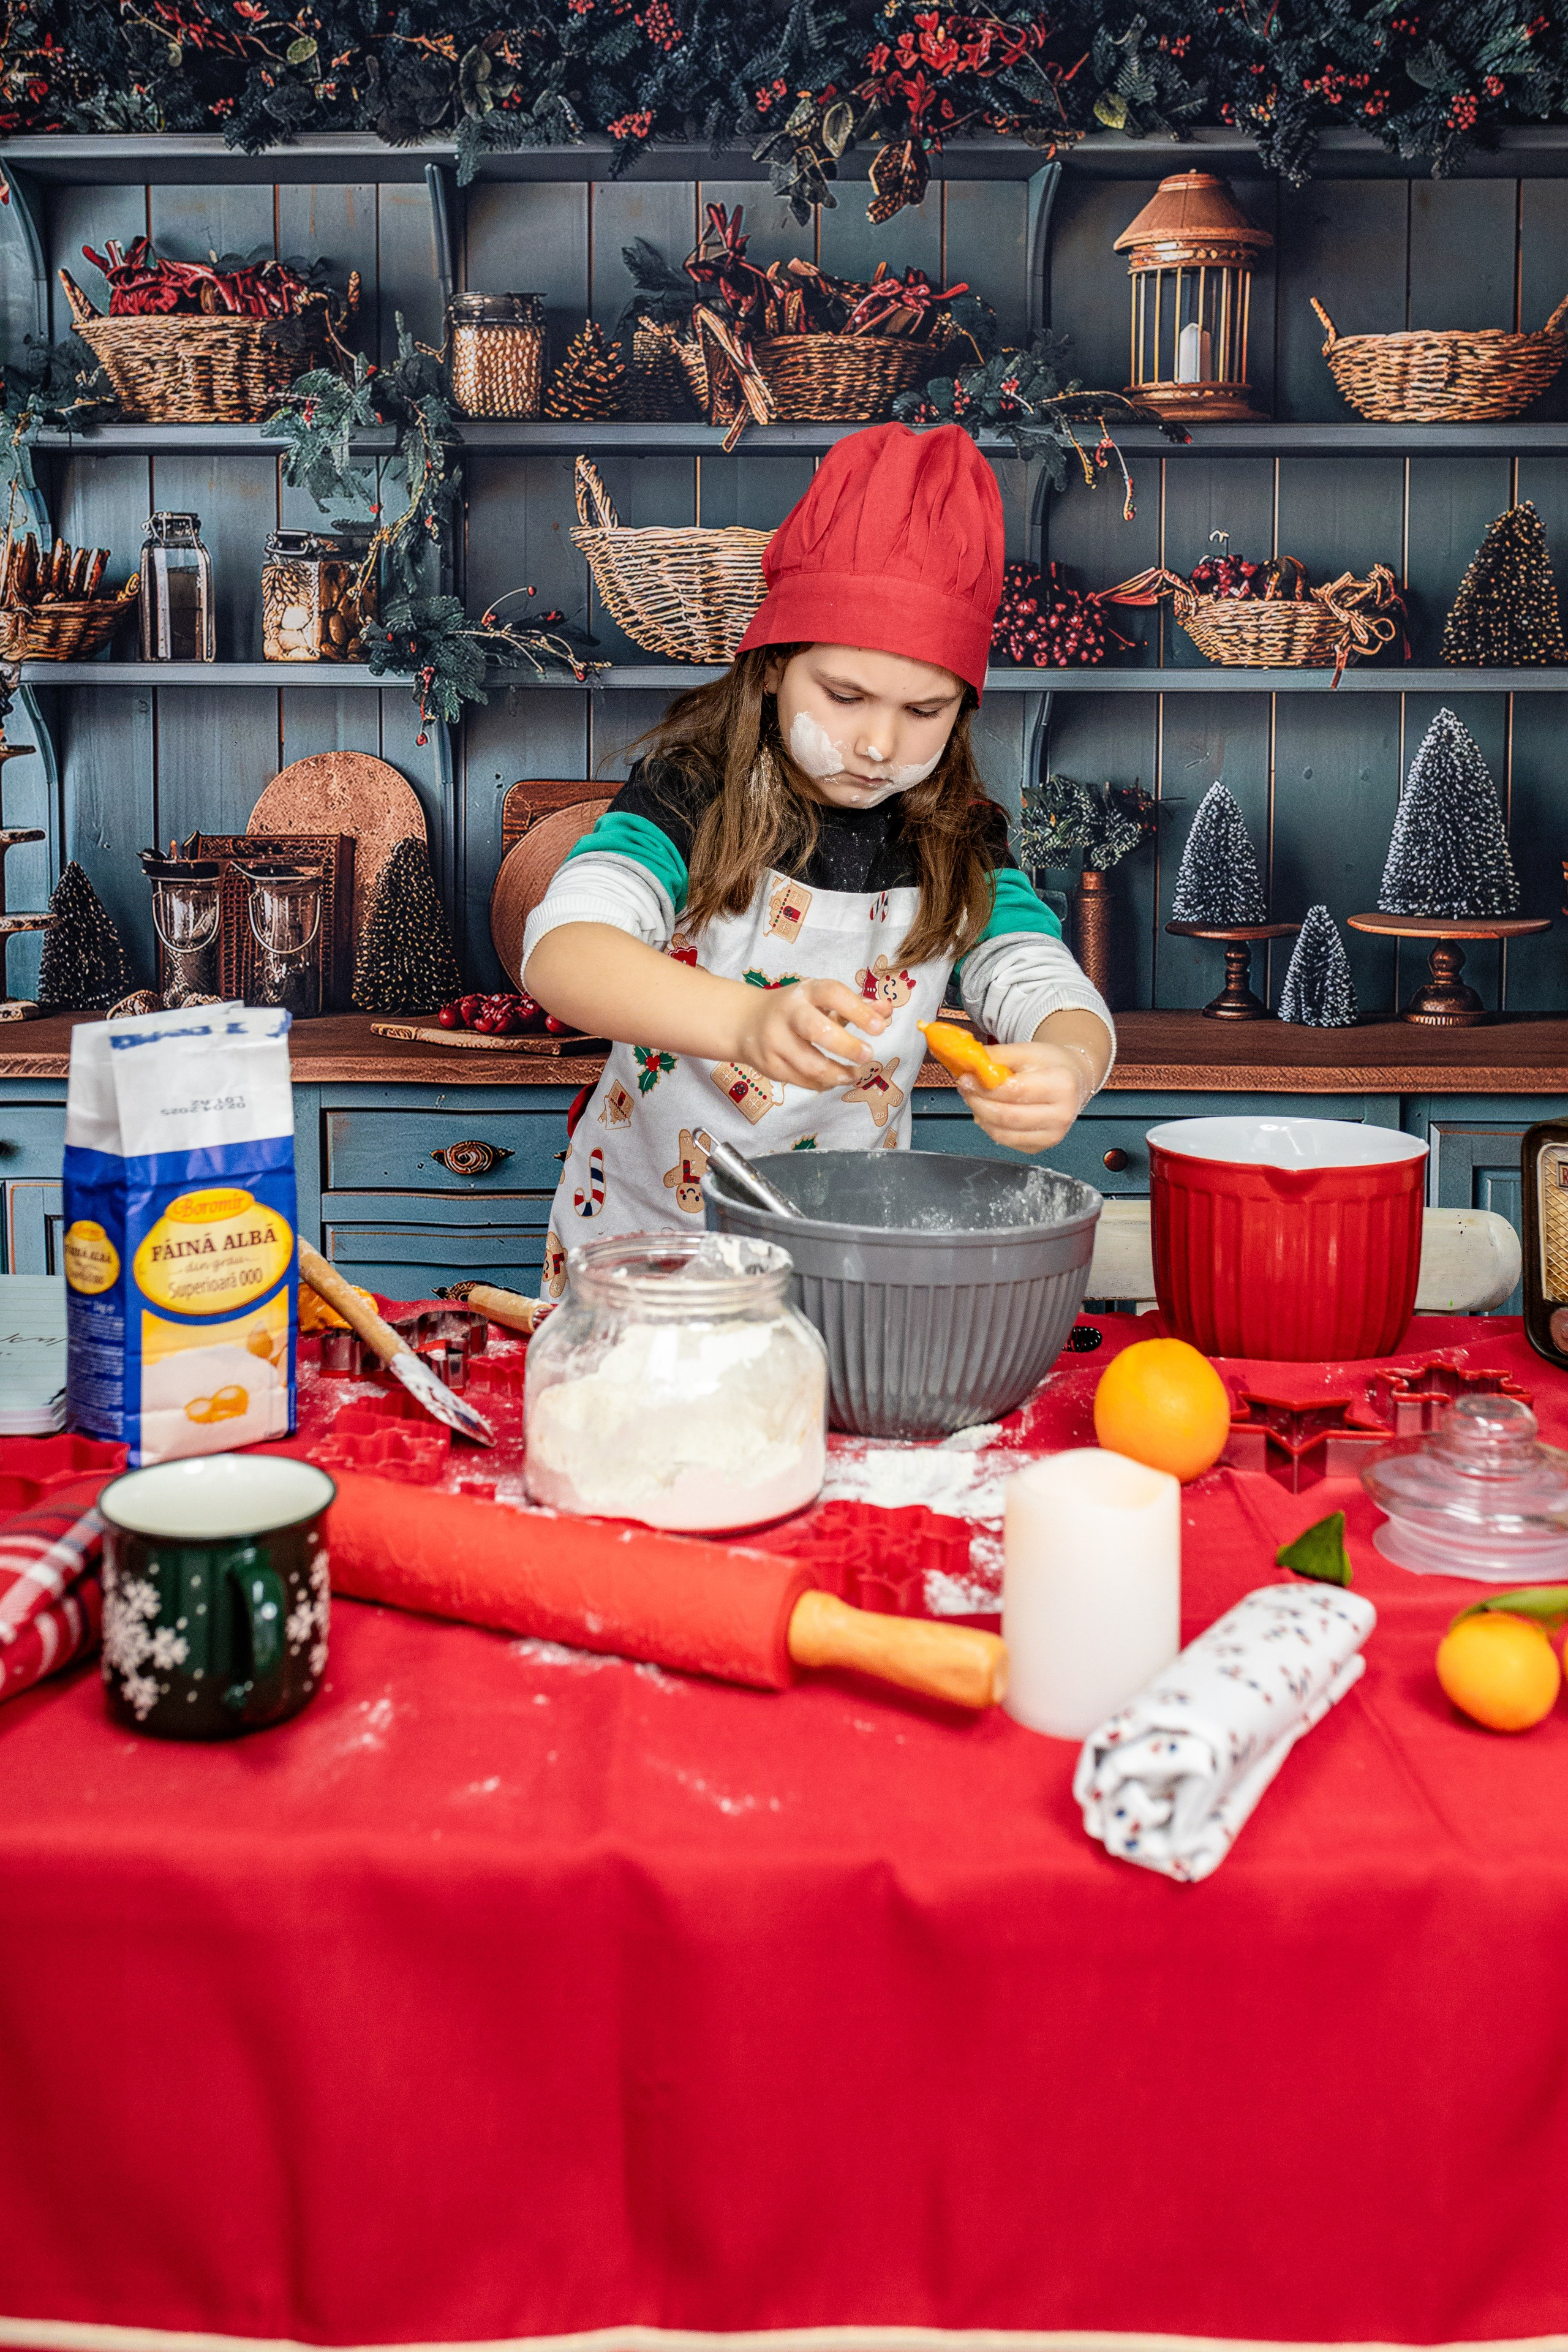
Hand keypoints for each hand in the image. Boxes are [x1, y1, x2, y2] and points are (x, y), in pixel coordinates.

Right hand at [733, 975, 886, 1090]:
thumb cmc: (796, 1010)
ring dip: (839, 1074)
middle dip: (846, 1046)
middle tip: (868, 1055)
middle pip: (817, 1030)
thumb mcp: (821, 1001)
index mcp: (805, 992)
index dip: (858, 1010)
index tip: (879, 1027)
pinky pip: (802, 1081)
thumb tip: (887, 1010)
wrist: (746, 1022)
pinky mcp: (770, 1066)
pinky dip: (823, 1083)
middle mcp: (787, 1014)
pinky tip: (835, 1079)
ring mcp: (775, 1042)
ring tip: (855, 1075)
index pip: (832, 994)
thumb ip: (855, 1005)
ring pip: (811, 1064)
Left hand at [958, 1041, 1088, 1154]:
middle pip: (1007, 1116)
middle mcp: (1061, 1114)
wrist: (1073, 1081)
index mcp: (1061, 1085)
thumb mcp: (1026, 1050)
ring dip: (980, 1116)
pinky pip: (1006, 1141)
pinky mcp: (1041, 1147)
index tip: (965, 1078)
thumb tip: (968, 1063)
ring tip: (974, 1099)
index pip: (1014, 1091)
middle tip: (965, 1089)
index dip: (984, 1087)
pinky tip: (988, 1112)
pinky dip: (990, 1127)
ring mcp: (1052, 1135)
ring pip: (1002, 1133)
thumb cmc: (1050, 1065)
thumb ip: (997, 1056)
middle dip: (978, 1103)